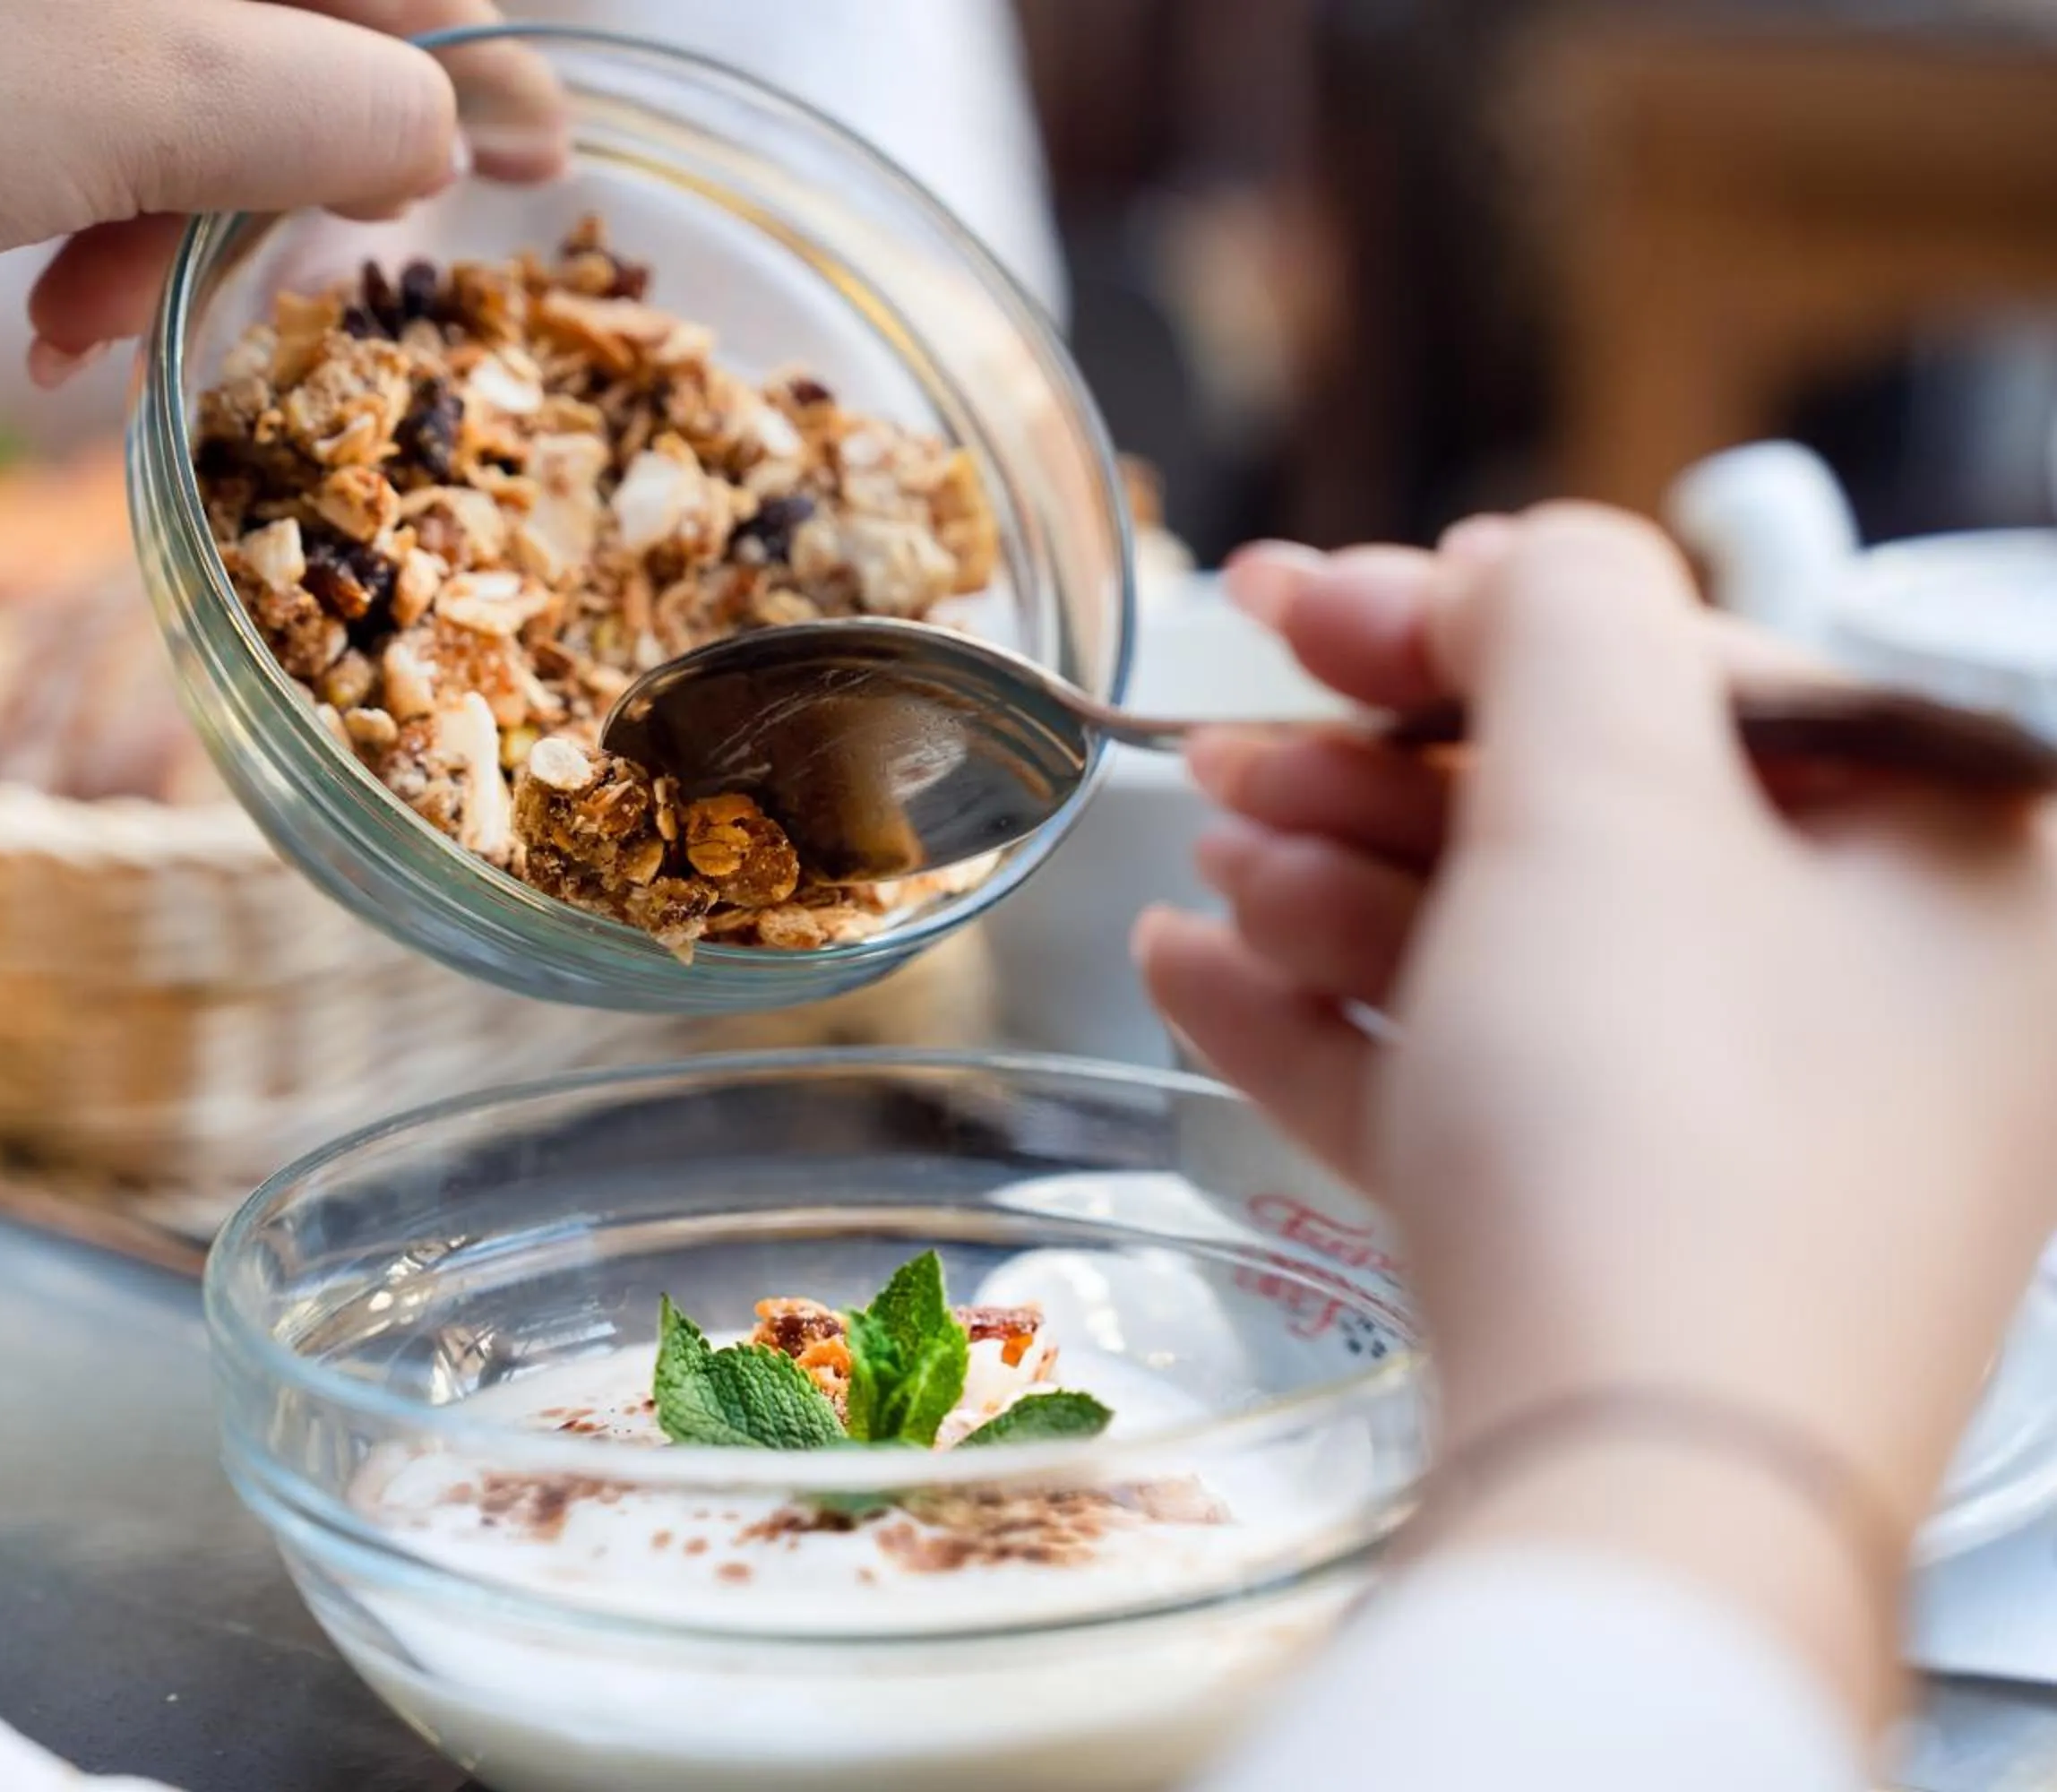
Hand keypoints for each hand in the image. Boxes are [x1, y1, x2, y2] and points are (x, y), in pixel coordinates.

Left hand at [0, 0, 568, 380]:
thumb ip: (353, 106)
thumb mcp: (165, 93)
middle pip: (296, 21)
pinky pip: (78, 82)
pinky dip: (76, 190)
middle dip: (270, 182)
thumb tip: (453, 132)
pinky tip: (31, 296)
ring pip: (180, 70)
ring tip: (79, 330)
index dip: (480, 67)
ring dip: (162, 217)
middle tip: (229, 303)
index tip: (531, 167)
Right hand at [1138, 505, 2056, 1717]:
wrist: (1640, 1485)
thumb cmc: (1673, 1121)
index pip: (1693, 670)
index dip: (1474, 614)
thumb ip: (1562, 611)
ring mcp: (1751, 1142)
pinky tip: (1195, 974)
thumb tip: (1513, 568)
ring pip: (1519, 960)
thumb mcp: (1613, 792)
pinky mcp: (1626, 1248)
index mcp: (1948, 858)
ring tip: (1203, 851)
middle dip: (1377, 762)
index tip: (1306, 595)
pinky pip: (1473, 1092)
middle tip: (1228, 727)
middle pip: (1591, 818)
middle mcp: (1875, 1000)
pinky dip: (1333, 1021)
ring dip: (1336, 884)